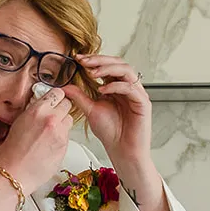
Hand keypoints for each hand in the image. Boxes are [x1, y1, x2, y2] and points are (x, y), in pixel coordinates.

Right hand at [0, 84, 72, 186]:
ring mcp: (60, 133)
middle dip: (61, 110)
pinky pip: (67, 136)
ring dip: (63, 124)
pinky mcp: (65, 146)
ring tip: (50, 133)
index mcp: (38, 110)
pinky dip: (61, 138)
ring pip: (69, 120)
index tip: (54, 102)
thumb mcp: (20, 121)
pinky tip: (49, 145)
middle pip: (67, 105)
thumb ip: (35, 111)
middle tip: (53, 117)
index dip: (56, 98)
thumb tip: (44, 105)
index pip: (58, 93)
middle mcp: (51, 119)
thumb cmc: (12, 150)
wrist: (14, 172)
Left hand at [65, 54, 151, 168]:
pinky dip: (116, 86)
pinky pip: (130, 88)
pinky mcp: (143, 103)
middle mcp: (129, 87)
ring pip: (127, 70)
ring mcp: (137, 93)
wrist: (122, 151)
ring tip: (93, 73)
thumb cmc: (111, 132)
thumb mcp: (90, 110)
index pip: (108, 65)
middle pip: (118, 62)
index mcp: (117, 86)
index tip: (78, 59)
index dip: (94, 60)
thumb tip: (65, 85)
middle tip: (84, 62)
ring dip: (108, 68)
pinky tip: (103, 90)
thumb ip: (79, 96)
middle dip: (100, 60)